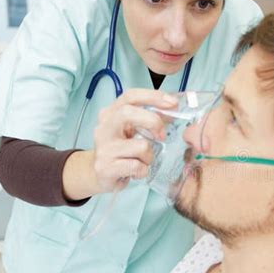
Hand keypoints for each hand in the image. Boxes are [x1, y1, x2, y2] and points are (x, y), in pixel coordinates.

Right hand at [62, 90, 177, 199]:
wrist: (101, 175)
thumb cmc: (120, 151)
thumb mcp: (131, 130)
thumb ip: (148, 118)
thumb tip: (171, 108)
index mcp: (110, 114)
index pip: (130, 96)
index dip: (153, 96)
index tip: (172, 103)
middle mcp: (104, 128)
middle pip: (127, 113)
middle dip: (152, 121)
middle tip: (162, 135)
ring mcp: (103, 148)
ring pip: (140, 146)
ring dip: (149, 156)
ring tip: (142, 160)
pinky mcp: (106, 168)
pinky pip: (137, 167)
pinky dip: (143, 171)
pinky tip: (136, 172)